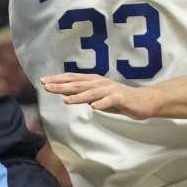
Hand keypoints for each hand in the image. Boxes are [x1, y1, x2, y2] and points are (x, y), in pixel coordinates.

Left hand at [40, 72, 161, 119]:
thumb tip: (65, 94)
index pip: (72, 79)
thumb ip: (83, 94)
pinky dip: (102, 103)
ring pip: (92, 92)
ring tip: (66, 100)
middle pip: (78, 84)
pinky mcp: (121, 98)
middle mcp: (100, 83)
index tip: (43, 81)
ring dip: (79, 96)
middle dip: (62, 85)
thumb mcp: (98, 96)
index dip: (58, 79)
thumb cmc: (119, 99)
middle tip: (47, 87)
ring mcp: (110, 90)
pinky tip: (94, 108)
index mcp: (93, 82)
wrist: (143, 100)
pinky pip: (110, 101)